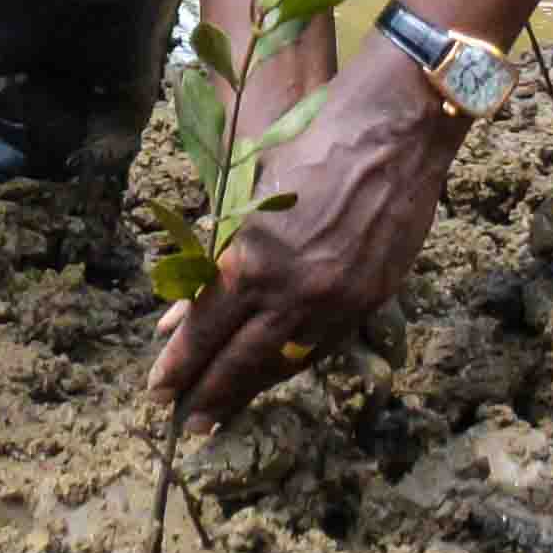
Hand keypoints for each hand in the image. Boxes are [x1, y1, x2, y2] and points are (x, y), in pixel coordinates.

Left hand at [147, 38, 462, 426]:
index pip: (206, 330)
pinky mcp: (372, 298)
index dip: (180, 364)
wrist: (394, 130)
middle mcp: (296, 290)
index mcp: (255, 259)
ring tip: (225, 410)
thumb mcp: (247, 198)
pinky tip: (274, 374)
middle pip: (242, 359)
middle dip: (210, 394)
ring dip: (252, 388)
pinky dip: (294, 363)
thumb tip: (180, 315)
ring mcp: (339, 299)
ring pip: (286, 360)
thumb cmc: (309, 146)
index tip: (158, 390)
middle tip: (186, 422)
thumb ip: (214, 260)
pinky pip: (325, 345)